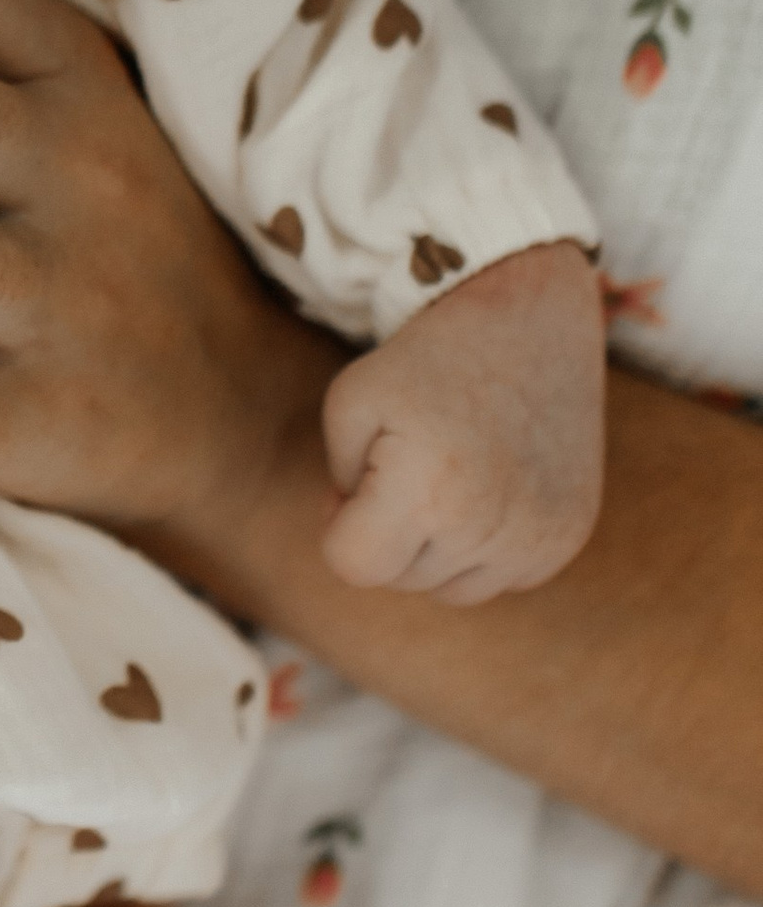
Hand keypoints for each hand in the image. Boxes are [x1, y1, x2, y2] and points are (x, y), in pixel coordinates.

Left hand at [321, 240, 606, 602]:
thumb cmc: (428, 358)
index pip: (355, 566)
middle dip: (387, 531)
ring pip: (450, 588)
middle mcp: (491, 527)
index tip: (355, 479)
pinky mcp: (569, 537)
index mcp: (430, 493)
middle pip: (402, 579)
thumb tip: (360, 537)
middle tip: (405, 464)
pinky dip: (484, 546)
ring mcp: (539, 537)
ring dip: (435, 547)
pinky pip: (502, 577)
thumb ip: (336, 485)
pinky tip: (489, 485)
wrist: (531, 318)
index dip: (340, 524)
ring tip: (447, 475)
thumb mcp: (351, 401)